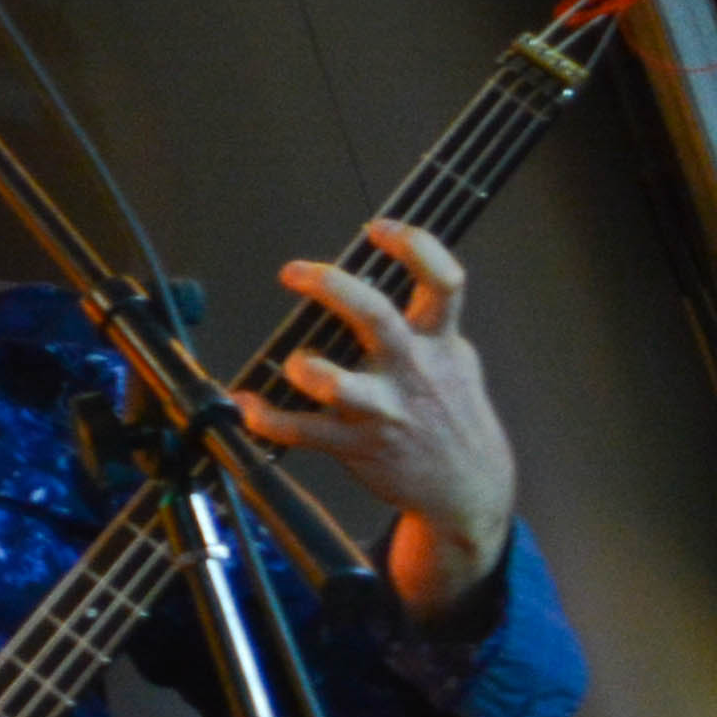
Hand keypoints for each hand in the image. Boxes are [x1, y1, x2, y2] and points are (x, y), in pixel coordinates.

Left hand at [242, 218, 519, 616]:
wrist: (468, 486)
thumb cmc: (451, 411)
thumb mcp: (454, 359)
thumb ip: (422, 321)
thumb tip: (381, 273)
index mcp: (439, 343)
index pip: (444, 283)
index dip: (415, 247)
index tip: (378, 229)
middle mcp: (412, 371)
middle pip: (374, 316)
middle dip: (331, 285)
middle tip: (293, 271)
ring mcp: (383, 410)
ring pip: (336, 383)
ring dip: (305, 367)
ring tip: (293, 361)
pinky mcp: (356, 445)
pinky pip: (300, 430)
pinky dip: (266, 418)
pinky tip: (248, 404)